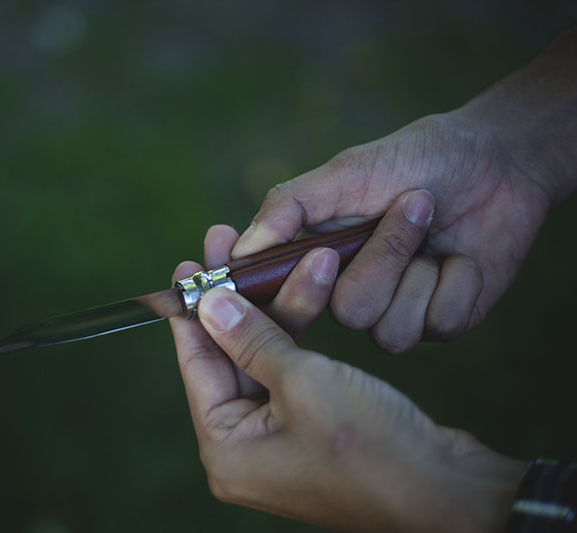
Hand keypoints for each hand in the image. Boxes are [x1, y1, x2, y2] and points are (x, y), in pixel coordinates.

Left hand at [170, 239, 523, 530]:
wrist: (452, 492)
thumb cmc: (373, 448)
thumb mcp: (303, 382)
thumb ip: (251, 340)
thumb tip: (209, 304)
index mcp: (227, 450)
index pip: (197, 365)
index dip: (192, 310)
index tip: (188, 266)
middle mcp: (246, 448)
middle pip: (229, 357)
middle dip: (237, 297)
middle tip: (228, 242)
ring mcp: (281, 439)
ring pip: (264, 356)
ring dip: (278, 306)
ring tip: (284, 253)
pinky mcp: (313, 428)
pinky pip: (292, 369)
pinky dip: (299, 331)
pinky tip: (305, 288)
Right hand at [229, 111, 554, 352]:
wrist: (495, 159)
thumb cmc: (413, 159)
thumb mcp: (344, 172)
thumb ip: (289, 208)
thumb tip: (240, 249)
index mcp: (319, 263)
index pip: (284, 300)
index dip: (285, 292)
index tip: (316, 257)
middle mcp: (352, 294)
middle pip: (347, 313)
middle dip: (385, 255)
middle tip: (413, 201)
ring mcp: (397, 311)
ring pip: (389, 329)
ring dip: (418, 265)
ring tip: (433, 220)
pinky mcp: (442, 320)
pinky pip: (438, 324)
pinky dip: (456, 281)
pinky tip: (462, 254)